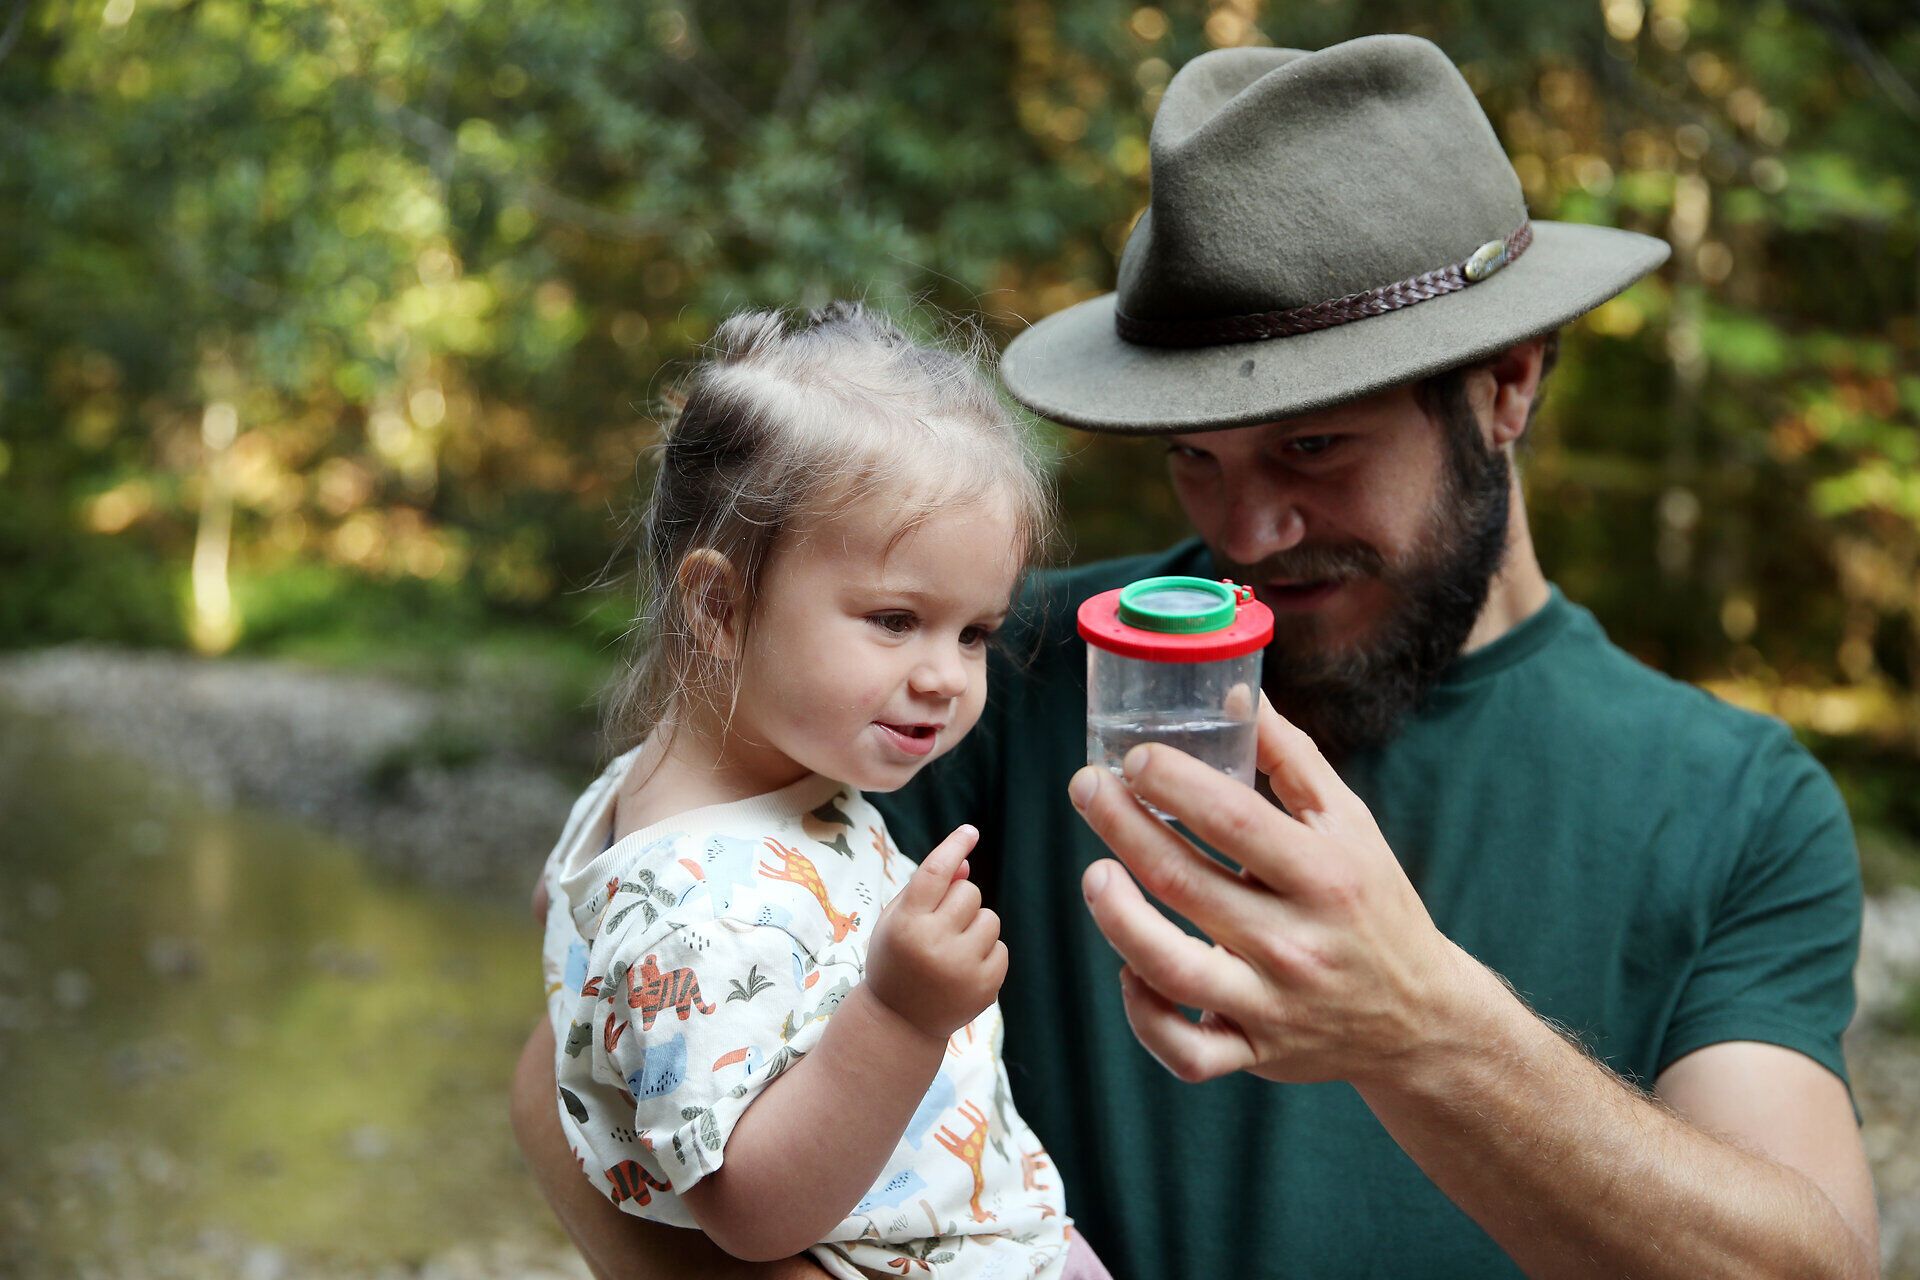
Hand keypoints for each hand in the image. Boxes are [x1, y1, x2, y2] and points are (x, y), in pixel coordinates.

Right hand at [865, 825, 1006, 1041]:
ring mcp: (961, 967)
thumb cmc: (896, 959)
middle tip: (941, 926)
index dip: (954, 847)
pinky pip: (1002, 947)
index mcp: (906, 923)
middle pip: (969, 892)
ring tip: (952, 950)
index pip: (936, 872)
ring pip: (990, 918)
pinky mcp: (984, 987)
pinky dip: (987, 953)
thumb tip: (966, 862)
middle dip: (960, 902)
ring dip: (976, 927)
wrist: (899, 1022)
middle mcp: (933, 943)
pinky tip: (963, 970)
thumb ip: (928, 888)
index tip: (970, 831)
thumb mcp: (897, 921)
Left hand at [1068, 695, 1485, 1087]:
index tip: (1134, 756)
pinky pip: (1186, 1051)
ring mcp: (1274, 1005)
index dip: (1175, 783)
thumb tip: (1233, 689)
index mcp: (1325, 875)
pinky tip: (1128, 971)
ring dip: (1119, 920)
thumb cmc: (1373, 901)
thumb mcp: (1351, 823)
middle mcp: (1299, 942)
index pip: (1237, 821)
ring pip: (1174, 970)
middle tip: (1086, 787)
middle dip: (1122, 828)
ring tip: (1094, 874)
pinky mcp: (1256, 1053)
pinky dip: (1145, 1017)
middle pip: (1187, 884)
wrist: (1420, 1018)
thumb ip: (1290, 757)